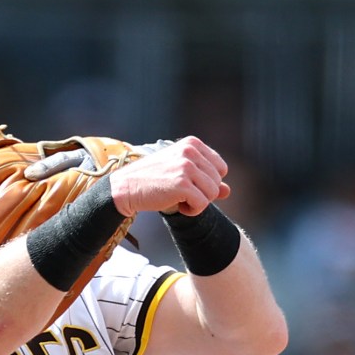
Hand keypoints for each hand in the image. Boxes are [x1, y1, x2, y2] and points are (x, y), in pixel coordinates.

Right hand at [110, 136, 229, 216]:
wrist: (127, 187)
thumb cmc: (154, 180)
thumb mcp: (182, 175)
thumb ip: (206, 180)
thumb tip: (228, 191)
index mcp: (192, 144)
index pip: (221, 168)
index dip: (208, 182)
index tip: (189, 184)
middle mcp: (191, 151)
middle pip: (218, 182)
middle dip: (203, 193)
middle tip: (181, 193)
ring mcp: (187, 167)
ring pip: (212, 193)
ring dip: (198, 202)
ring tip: (179, 198)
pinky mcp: (182, 184)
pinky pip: (202, 205)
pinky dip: (192, 211)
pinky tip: (178, 205)